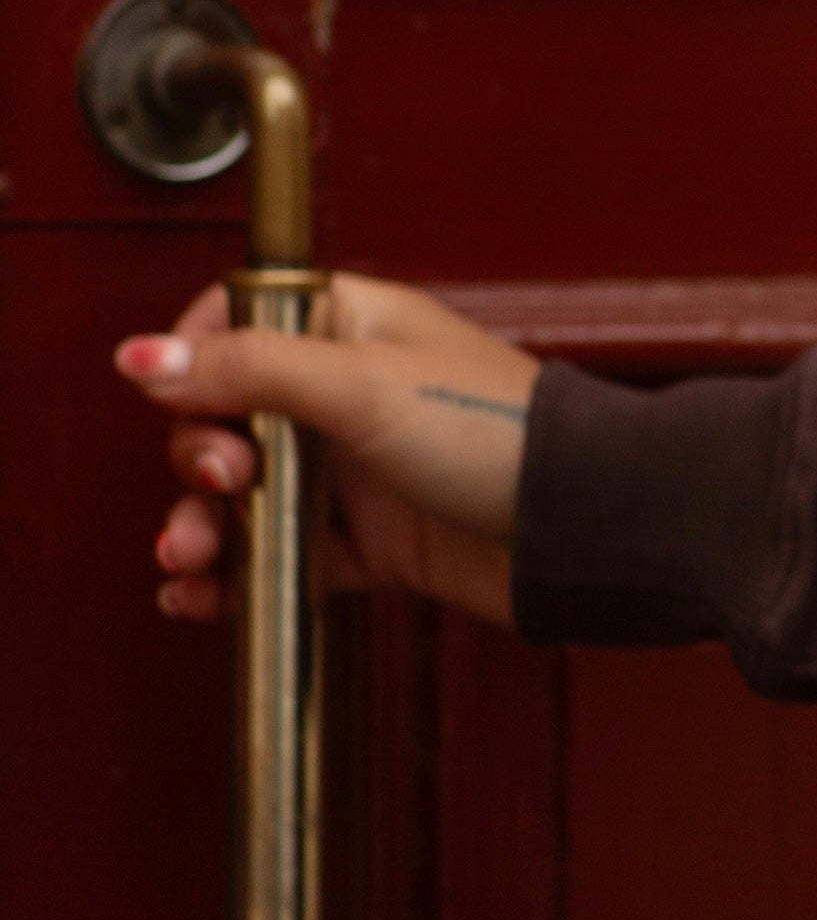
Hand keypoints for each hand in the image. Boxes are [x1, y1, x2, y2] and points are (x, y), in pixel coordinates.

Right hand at [124, 273, 538, 628]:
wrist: (571, 526)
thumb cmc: (494, 432)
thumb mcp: (361, 385)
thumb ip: (249, 369)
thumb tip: (141, 356)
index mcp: (352, 325)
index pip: (242, 323)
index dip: (196, 359)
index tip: (176, 394)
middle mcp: (348, 391)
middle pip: (227, 418)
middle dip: (199, 455)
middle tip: (226, 480)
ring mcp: (355, 468)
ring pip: (245, 494)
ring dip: (201, 525)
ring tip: (192, 556)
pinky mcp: (365, 539)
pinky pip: (278, 556)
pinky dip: (236, 577)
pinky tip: (202, 597)